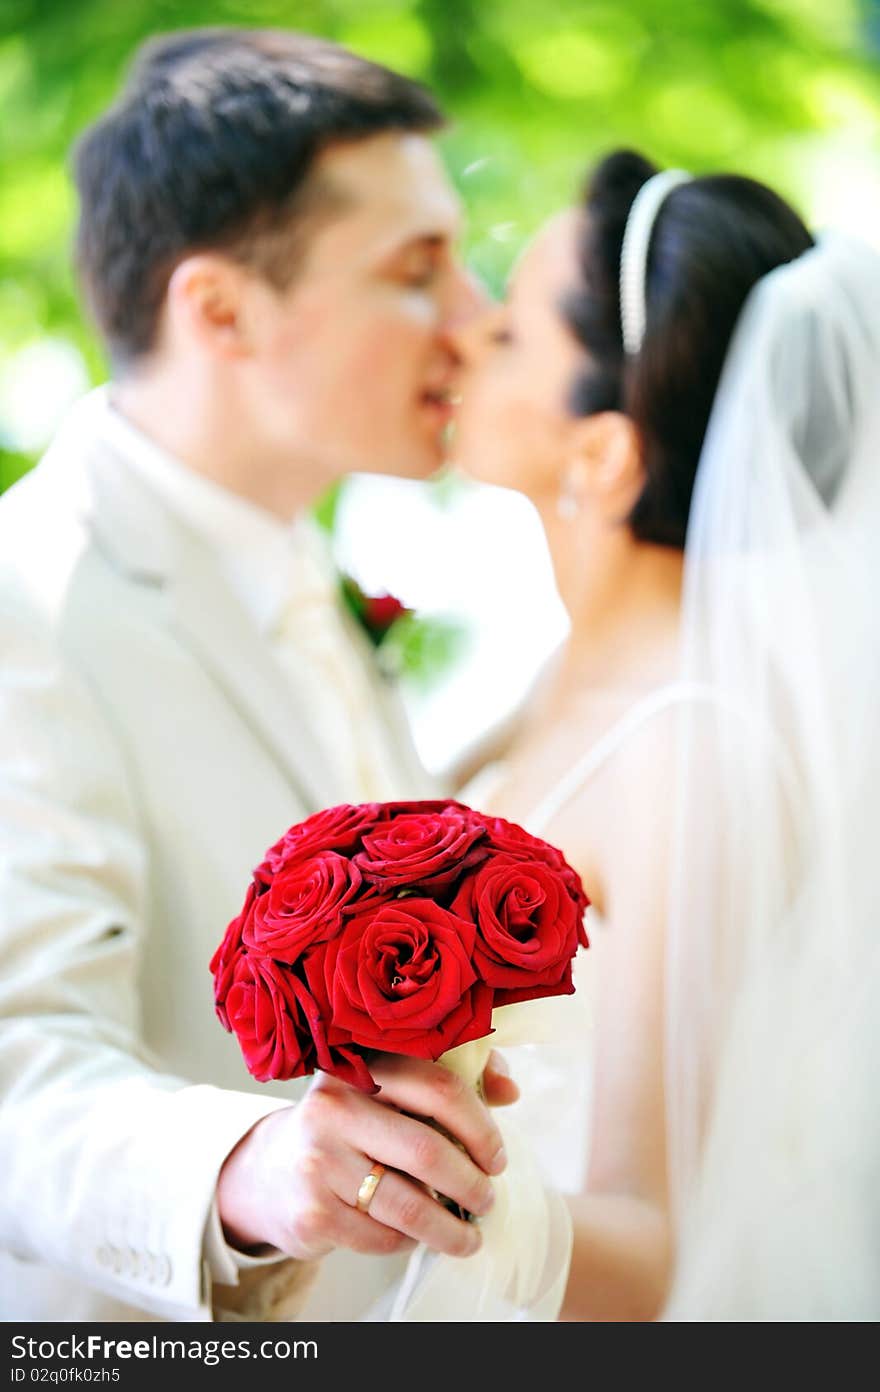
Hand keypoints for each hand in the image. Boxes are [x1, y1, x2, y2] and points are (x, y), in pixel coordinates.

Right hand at [217, 1052, 513, 1262]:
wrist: (270, 1171)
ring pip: (410, 1205)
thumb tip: (509, 1091)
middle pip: (428, 1151)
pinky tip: (416, 1235)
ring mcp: (319, 1162)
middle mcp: (334, 1107)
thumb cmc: (351, 1125)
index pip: (439, 1088)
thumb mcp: (390, 1090)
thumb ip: (451, 1079)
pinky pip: (384, 1236)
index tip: (497, 1157)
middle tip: (487, 1199)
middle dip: (471, 1184)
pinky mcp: (313, 1213)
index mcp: (362, 1067)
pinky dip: (410, 1241)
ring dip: (451, 1228)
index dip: (480, 1127)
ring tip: (469, 1236)